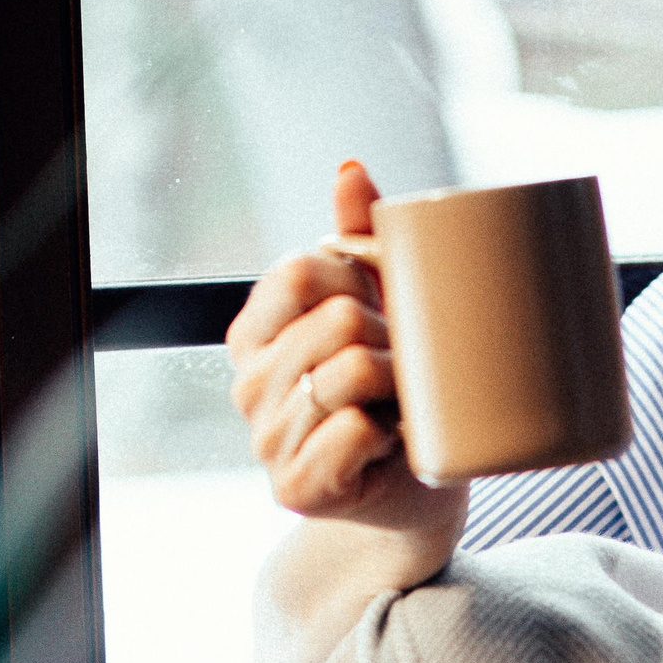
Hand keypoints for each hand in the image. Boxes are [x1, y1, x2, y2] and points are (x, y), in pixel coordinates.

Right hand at [227, 160, 468, 548]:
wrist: (414, 493)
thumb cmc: (396, 394)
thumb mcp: (379, 307)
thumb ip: (358, 236)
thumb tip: (348, 168)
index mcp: (256, 332)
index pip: (299, 271)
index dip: (360, 282)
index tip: (379, 314)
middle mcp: (248, 383)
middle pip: (337, 319)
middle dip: (392, 339)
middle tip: (405, 373)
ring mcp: (266, 438)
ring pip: (351, 371)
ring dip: (399, 387)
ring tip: (401, 407)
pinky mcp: (295, 486)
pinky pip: (352, 428)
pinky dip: (390, 434)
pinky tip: (390, 446)